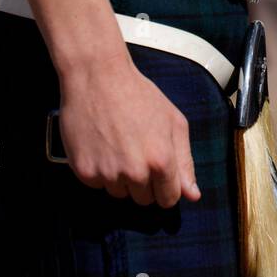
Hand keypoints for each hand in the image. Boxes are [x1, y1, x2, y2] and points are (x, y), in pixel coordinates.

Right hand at [57, 55, 200, 207]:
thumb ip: (185, 161)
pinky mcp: (84, 171)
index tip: (158, 172)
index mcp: (161, 160)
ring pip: (119, 193)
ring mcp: (108, 173)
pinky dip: (98, 170)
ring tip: (117, 143)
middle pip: (143, 200)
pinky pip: (96, 184)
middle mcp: (135, 172)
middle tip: (135, 150)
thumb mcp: (173, 121)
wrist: (97, 76)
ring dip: (119, 177)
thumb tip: (193, 195)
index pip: (168, 199)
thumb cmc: (138, 94)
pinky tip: (101, 145)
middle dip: (143, 182)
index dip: (165, 187)